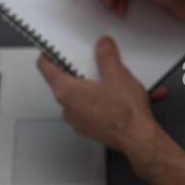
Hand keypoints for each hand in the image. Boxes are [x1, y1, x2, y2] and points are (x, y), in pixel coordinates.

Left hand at [36, 37, 171, 173]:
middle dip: (82, 71)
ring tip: (121, 82)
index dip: (50, 55)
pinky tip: (130, 96)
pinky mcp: (92, 128)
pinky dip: (110, 102)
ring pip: (84, 97)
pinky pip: (96, 109)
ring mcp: (79, 120)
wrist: (139, 139)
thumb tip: (102, 45)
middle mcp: (68, 108)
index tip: (55, 50)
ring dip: (99, 87)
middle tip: (97, 62)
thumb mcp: (117, 74)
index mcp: (67, 91)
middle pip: (67, 82)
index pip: (45, 67)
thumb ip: (106, 55)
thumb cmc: (125, 113)